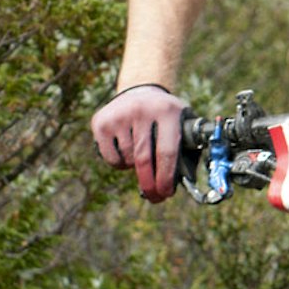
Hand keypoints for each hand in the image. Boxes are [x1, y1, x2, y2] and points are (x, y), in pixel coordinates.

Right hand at [91, 84, 185, 202]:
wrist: (141, 91)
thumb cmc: (166, 117)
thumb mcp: (182, 123)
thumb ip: (188, 149)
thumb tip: (186, 183)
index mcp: (167, 111)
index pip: (166, 152)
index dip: (166, 178)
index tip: (166, 193)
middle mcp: (142, 110)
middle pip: (143, 160)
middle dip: (150, 184)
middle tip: (154, 197)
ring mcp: (119, 115)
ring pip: (128, 160)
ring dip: (136, 168)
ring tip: (142, 155)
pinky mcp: (101, 122)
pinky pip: (111, 158)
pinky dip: (120, 164)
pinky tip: (127, 150)